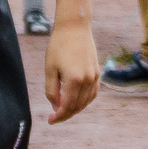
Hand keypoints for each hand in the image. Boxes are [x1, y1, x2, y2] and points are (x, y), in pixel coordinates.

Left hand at [43, 0, 98, 122]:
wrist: (74, 27)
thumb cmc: (58, 46)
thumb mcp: (50, 69)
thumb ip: (52, 90)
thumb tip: (56, 106)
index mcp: (74, 80)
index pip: (67, 106)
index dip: (59, 116)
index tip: (50, 121)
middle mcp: (87, 80)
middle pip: (78, 106)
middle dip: (66, 114)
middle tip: (54, 117)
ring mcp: (94, 76)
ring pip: (86, 101)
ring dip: (76, 108)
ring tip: (63, 109)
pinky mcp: (97, 72)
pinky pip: (93, 93)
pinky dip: (85, 100)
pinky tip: (76, 100)